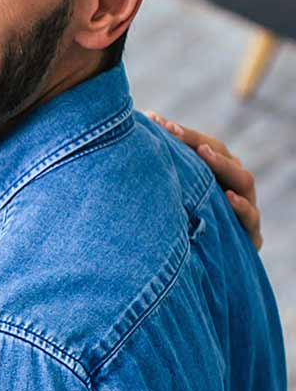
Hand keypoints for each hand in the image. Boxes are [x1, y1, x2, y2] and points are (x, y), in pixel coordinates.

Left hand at [147, 111, 261, 249]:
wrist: (198, 269)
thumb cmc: (180, 224)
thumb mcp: (171, 195)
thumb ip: (164, 166)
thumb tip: (140, 121)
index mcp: (217, 174)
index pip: (205, 146)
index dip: (184, 135)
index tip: (157, 121)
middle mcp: (233, 187)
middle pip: (225, 159)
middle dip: (200, 143)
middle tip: (176, 133)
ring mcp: (244, 210)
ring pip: (243, 182)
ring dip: (223, 167)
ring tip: (204, 153)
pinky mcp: (249, 238)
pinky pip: (250, 221)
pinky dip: (242, 208)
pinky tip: (228, 199)